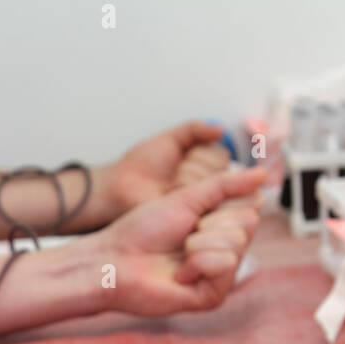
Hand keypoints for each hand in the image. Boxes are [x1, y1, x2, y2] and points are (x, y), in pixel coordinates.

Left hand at [93, 166, 265, 315]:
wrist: (116, 259)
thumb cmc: (143, 230)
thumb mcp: (186, 197)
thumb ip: (225, 185)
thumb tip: (263, 172)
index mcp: (221, 225)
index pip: (250, 205)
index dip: (221, 203)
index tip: (194, 213)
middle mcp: (225, 249)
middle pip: (247, 224)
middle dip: (210, 223)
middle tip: (183, 234)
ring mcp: (220, 274)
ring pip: (237, 244)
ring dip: (200, 243)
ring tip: (179, 254)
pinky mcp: (213, 295)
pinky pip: (226, 266)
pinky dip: (199, 263)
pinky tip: (179, 273)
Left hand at [105, 121, 232, 214]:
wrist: (123, 182)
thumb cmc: (143, 163)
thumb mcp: (170, 138)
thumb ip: (195, 130)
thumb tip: (220, 130)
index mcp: (204, 168)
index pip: (221, 154)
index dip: (200, 152)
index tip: (182, 156)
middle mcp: (205, 186)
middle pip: (218, 167)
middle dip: (193, 162)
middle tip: (172, 170)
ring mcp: (198, 201)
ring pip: (210, 179)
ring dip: (185, 174)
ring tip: (167, 181)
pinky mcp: (190, 213)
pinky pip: (199, 195)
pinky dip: (181, 186)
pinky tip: (167, 191)